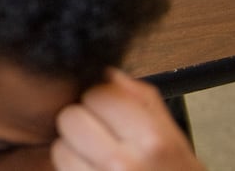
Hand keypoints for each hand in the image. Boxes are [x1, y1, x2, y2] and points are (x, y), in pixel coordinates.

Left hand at [51, 69, 204, 170]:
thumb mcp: (174, 141)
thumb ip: (143, 101)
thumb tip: (108, 73)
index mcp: (152, 142)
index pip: (97, 94)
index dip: (100, 100)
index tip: (109, 111)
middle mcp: (122, 164)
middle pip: (70, 117)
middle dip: (82, 124)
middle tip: (102, 137)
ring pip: (60, 147)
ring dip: (73, 151)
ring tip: (99, 160)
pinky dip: (73, 170)